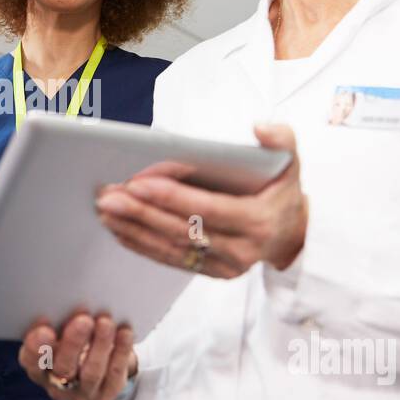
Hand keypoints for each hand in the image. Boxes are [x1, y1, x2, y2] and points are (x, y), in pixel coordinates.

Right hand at [18, 311, 135, 399]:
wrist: (96, 364)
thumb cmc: (71, 340)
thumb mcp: (59, 332)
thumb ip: (58, 322)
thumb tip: (67, 300)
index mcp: (38, 366)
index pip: (32, 361)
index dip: (36, 347)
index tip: (44, 329)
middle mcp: (56, 384)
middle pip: (63, 368)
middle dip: (73, 343)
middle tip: (83, 320)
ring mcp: (82, 392)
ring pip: (91, 372)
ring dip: (99, 345)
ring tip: (105, 322)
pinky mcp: (105, 394)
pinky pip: (114, 373)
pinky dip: (120, 351)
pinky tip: (123, 332)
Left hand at [94, 124, 307, 276]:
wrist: (292, 234)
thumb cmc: (283, 191)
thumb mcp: (292, 161)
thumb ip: (282, 139)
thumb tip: (261, 127)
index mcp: (258, 220)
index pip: (207, 209)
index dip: (172, 197)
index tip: (138, 183)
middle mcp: (241, 249)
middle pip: (181, 230)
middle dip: (141, 212)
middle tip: (109, 196)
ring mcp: (224, 265)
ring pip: (171, 248)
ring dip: (134, 229)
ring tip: (106, 210)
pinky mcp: (211, 272)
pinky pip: (171, 259)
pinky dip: (142, 244)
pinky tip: (120, 229)